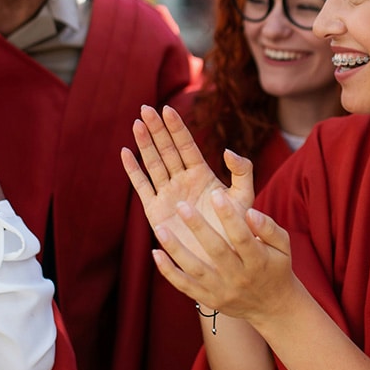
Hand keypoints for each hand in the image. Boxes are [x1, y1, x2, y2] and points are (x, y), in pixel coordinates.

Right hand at [121, 105, 254, 258]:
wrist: (222, 260)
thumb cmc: (236, 230)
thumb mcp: (243, 198)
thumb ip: (242, 172)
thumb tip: (227, 150)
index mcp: (202, 175)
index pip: (186, 146)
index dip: (176, 128)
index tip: (167, 109)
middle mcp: (182, 181)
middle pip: (167, 150)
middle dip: (157, 129)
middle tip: (146, 108)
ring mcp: (167, 194)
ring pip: (153, 163)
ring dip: (145, 144)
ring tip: (137, 123)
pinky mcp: (155, 210)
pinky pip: (142, 186)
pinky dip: (133, 170)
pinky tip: (126, 152)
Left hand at [151, 186, 299, 327]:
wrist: (272, 307)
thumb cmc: (275, 266)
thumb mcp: (283, 246)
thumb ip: (269, 228)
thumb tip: (250, 212)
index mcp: (258, 261)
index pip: (242, 237)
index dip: (229, 216)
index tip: (215, 193)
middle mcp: (238, 277)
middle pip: (216, 251)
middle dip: (198, 228)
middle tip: (182, 205)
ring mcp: (221, 291)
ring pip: (195, 269)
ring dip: (176, 249)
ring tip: (160, 228)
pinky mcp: (208, 299)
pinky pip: (184, 286)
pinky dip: (168, 271)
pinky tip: (155, 253)